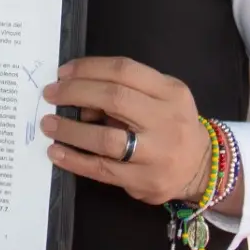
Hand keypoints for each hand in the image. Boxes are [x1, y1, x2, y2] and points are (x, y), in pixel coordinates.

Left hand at [41, 56, 228, 210]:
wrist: (202, 167)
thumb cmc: (172, 125)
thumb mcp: (162, 99)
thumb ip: (128, 91)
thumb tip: (79, 94)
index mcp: (171, 92)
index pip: (124, 70)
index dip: (89, 68)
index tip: (63, 72)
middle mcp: (167, 120)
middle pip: (114, 98)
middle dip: (75, 93)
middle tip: (50, 94)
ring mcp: (157, 153)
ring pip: (106, 139)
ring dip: (70, 130)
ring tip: (48, 124)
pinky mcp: (144, 181)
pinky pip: (102, 169)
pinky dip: (74, 160)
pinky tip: (56, 153)